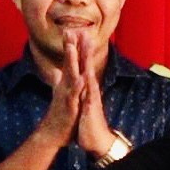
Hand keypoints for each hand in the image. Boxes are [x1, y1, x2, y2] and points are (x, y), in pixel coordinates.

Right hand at [35, 31, 85, 146]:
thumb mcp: (59, 94)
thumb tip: (56, 71)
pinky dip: (78, 86)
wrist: (52, 134)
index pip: (68, 61)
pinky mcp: (69, 106)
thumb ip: (57, 81)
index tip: (71, 30)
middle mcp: (65, 86)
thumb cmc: (58, 113)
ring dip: (71, 61)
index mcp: (66, 83)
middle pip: (68, 63)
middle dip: (70, 47)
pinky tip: (82, 78)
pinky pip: (74, 95)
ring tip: (73, 47)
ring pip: (70, 75)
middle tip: (70, 30)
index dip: (70, 46)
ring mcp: (66, 95)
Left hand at [71, 34, 115, 155]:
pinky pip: (89, 93)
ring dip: (87, 59)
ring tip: (84, 44)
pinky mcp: (91, 106)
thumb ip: (76, 89)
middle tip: (81, 29)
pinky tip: (86, 73)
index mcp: (85, 86)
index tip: (72, 33)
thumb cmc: (87, 121)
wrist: (96, 140)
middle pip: (86, 64)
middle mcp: (90, 87)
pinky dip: (87, 83)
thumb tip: (74, 80)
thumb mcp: (79, 102)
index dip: (76, 49)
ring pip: (89, 73)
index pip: (81, 64)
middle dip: (83, 47)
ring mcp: (91, 95)